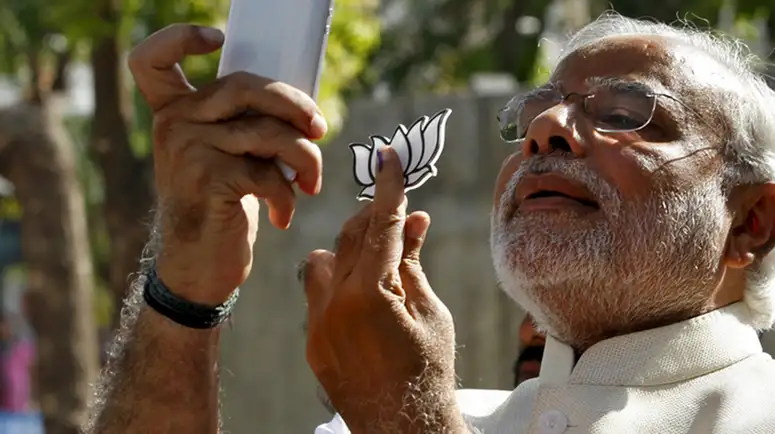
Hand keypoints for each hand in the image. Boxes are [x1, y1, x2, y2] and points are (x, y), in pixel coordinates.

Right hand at [129, 24, 325, 304]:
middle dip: (295, 105)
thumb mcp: (227, 157)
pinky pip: (270, 172)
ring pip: (269, 132)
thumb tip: (304, 108)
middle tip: (320, 129)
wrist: (198, 269)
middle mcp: (173, 124)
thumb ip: (245, 123)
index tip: (216, 38)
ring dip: (305, 159)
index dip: (180, 37)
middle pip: (246, 87)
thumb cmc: (221, 209)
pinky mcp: (208, 178)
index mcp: (173, 113)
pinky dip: (288, 195)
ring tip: (311, 183)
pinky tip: (283, 214)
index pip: (153, 59)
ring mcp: (187, 149)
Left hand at [302, 148, 463, 433]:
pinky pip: (317, 296)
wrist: (404, 428)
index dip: (389, 189)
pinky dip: (340, 285)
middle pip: (351, 237)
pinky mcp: (311, 343)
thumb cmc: (429, 373)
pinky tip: (366, 299)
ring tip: (380, 264)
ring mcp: (317, 326)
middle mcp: (334, 304)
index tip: (390, 158)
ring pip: (323, 262)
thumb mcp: (430, 312)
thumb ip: (412, 263)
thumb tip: (414, 221)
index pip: (381, 226)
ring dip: (350, 252)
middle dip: (375, 219)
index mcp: (370, 294)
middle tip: (400, 212)